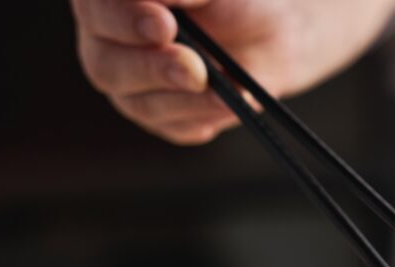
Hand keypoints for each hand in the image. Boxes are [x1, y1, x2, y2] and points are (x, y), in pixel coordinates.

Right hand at [71, 0, 394, 143]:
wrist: (295, 23)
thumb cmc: (267, 0)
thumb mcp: (243, 0)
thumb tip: (168, 5)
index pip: (98, 3)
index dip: (121, 12)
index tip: (166, 20)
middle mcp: (119, 28)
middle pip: (103, 58)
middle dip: (148, 66)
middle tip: (194, 66)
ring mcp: (137, 71)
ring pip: (129, 98)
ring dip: (178, 102)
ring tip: (226, 95)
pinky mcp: (165, 109)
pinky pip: (169, 127)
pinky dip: (196, 123)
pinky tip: (226, 113)